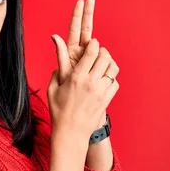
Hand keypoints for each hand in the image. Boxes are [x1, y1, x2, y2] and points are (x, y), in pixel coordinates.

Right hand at [51, 0, 119, 124]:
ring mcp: (101, 91)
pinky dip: (111, 78)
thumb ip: (58, 62)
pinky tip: (104, 79)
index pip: (92, 52)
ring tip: (102, 65)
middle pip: (105, 57)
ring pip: (113, 69)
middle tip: (99, 53)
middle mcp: (91, 83)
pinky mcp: (107, 99)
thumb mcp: (54, 86)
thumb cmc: (59, 109)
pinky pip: (115, 82)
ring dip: (109, 63)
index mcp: (76, 77)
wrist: (71, 132)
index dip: (94, 44)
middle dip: (103, 51)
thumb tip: (55, 38)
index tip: (93, 43)